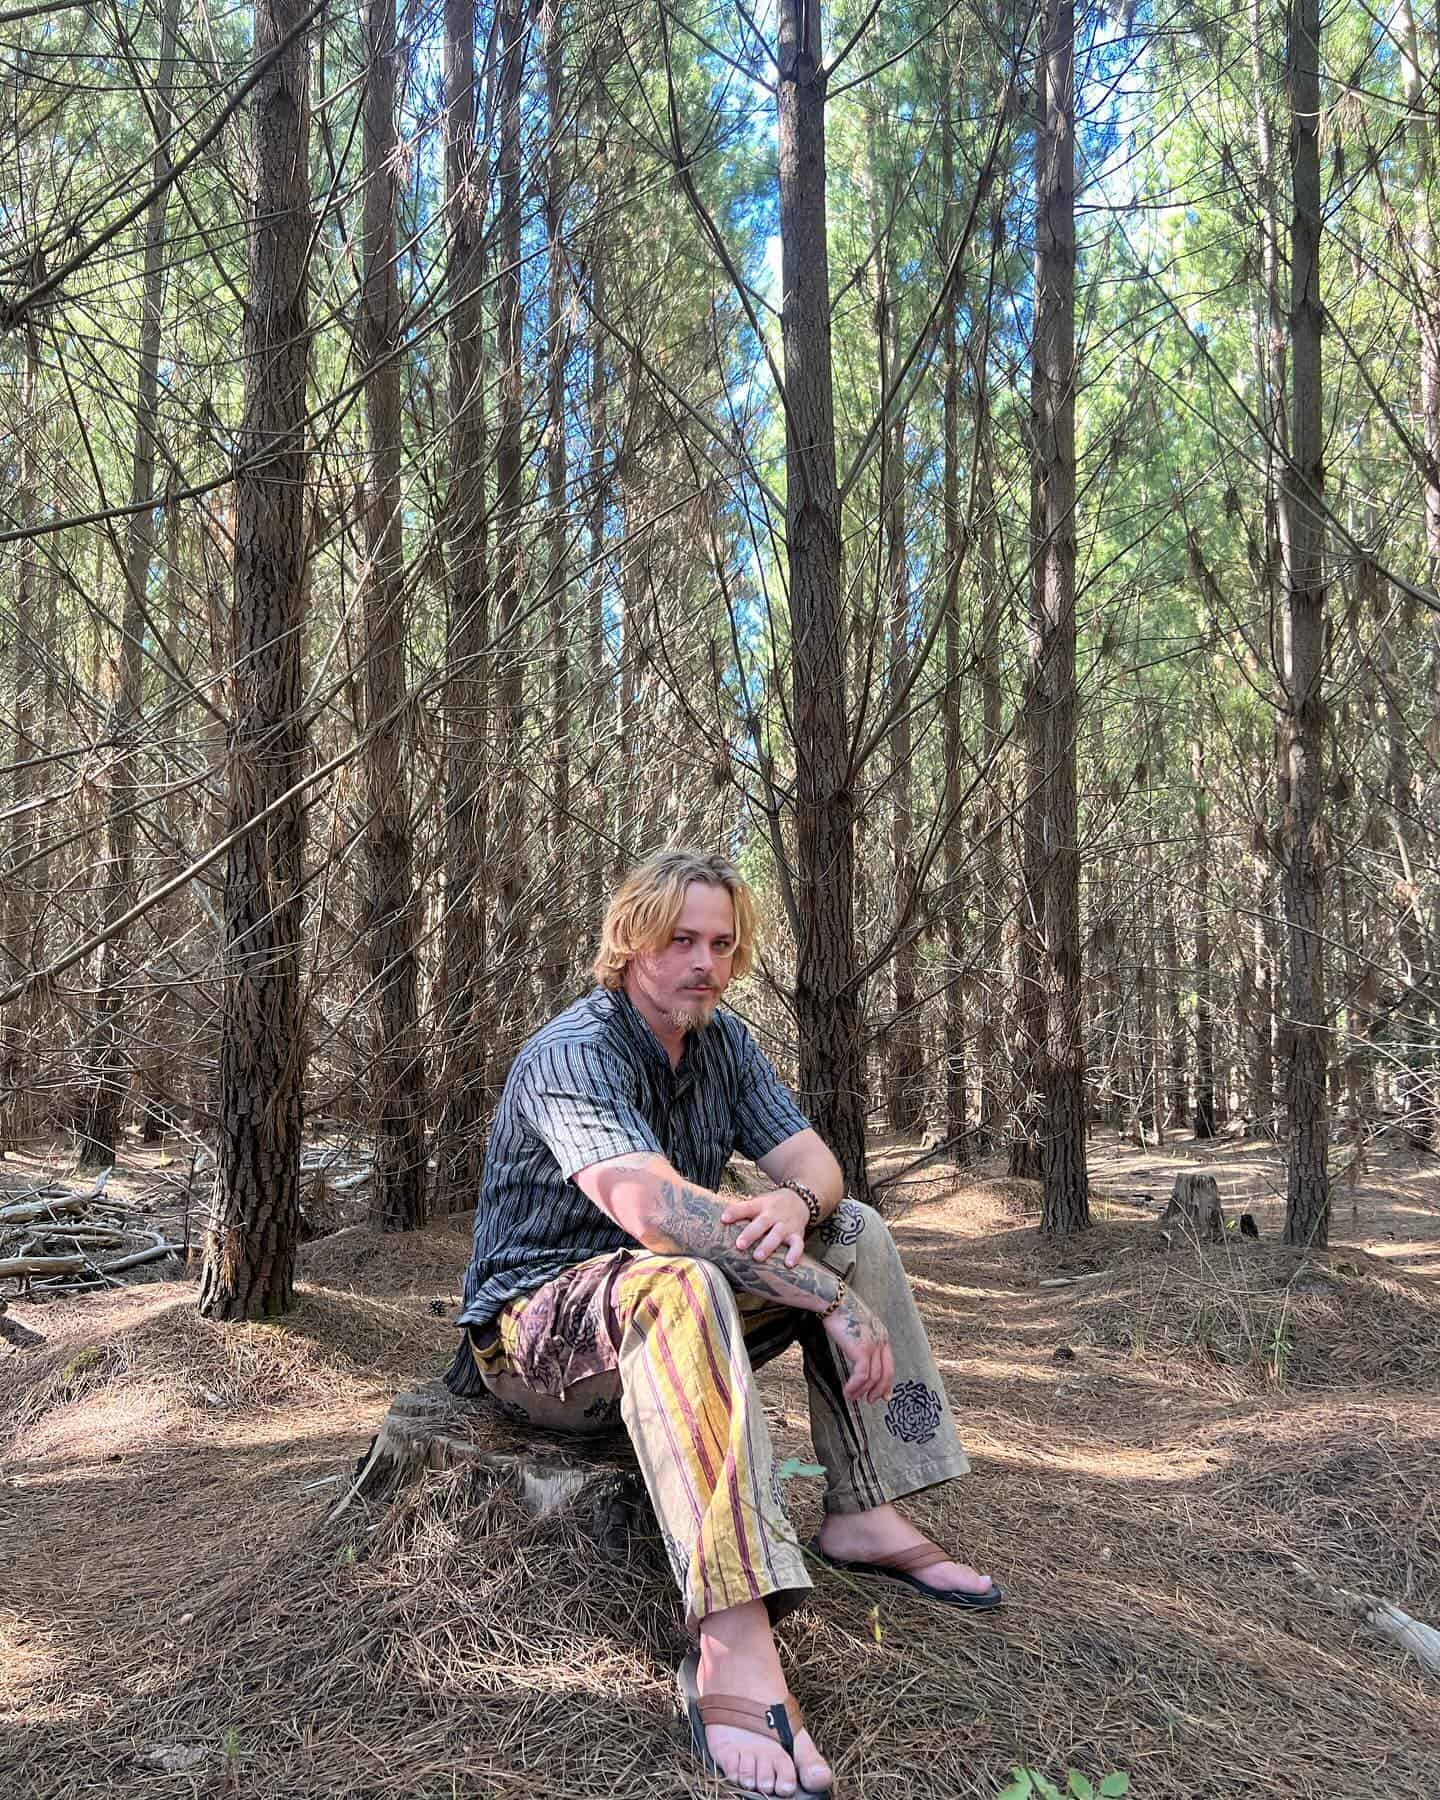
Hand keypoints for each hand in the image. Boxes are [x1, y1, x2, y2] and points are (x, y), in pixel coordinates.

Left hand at [720, 1187, 810, 1267]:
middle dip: (750, 1234)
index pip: (746, 1207)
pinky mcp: (797, 1235)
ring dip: (768, 1246)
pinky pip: (798, 1245)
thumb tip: (719, 1220)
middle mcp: (773, 1215)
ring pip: (777, 1235)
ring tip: (758, 1257)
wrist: (799, 1200)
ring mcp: (786, 1225)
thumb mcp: (757, 1203)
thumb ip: (740, 1211)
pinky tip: (788, 1264)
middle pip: (761, 1223)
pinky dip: (795, 1254)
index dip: (735, 1212)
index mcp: (761, 1206)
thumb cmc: (771, 1206)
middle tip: (739, 1245)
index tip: (723, 1219)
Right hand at [823, 1290, 893, 1404]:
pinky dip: (855, 1386)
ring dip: (862, 1391)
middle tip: (870, 1400)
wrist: (835, 1300)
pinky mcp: (862, 1350)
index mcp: (882, 1335)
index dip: (886, 1382)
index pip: (889, 1364)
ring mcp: (873, 1346)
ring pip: (873, 1378)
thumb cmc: (842, 1311)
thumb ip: (864, 1342)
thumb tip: (862, 1358)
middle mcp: (881, 1340)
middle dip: (878, 1390)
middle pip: (886, 1373)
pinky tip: (847, 1391)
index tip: (883, 1395)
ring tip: (852, 1397)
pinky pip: (862, 1375)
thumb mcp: (859, 1326)